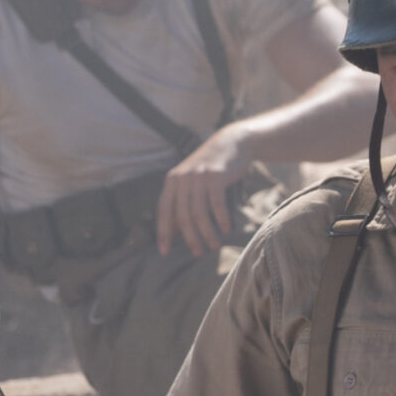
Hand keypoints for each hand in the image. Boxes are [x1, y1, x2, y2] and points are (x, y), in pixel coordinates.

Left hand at [158, 124, 252, 256]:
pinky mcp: (215, 177)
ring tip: (214, 246)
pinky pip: (216, 203)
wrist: (232, 143)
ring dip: (207, 232)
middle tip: (198, 253)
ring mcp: (198, 177)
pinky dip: (221, 219)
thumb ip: (183, 201)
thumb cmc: (212, 167)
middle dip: (190, 237)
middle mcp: (181, 179)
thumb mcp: (193, 181)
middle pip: (182, 215)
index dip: (163, 233)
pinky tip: (226, 229)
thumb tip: (176, 231)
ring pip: (199, 212)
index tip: (165, 252)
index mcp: (172, 181)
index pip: (163, 211)